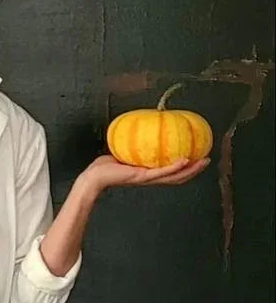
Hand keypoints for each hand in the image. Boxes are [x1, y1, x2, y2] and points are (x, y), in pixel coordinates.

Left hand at [81, 153, 210, 194]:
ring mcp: (147, 178)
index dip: (186, 167)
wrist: (95, 176)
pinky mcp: (142, 177)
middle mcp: (151, 177)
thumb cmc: (106, 164)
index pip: (171, 171)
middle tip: (208, 159)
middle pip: (178, 176)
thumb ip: (137, 141)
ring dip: (190, 170)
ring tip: (203, 161)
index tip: (198, 156)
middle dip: (194, 170)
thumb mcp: (126, 149)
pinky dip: (174, 167)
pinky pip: (162, 172)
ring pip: (174, 177)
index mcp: (149, 172)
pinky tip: (185, 160)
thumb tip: (144, 124)